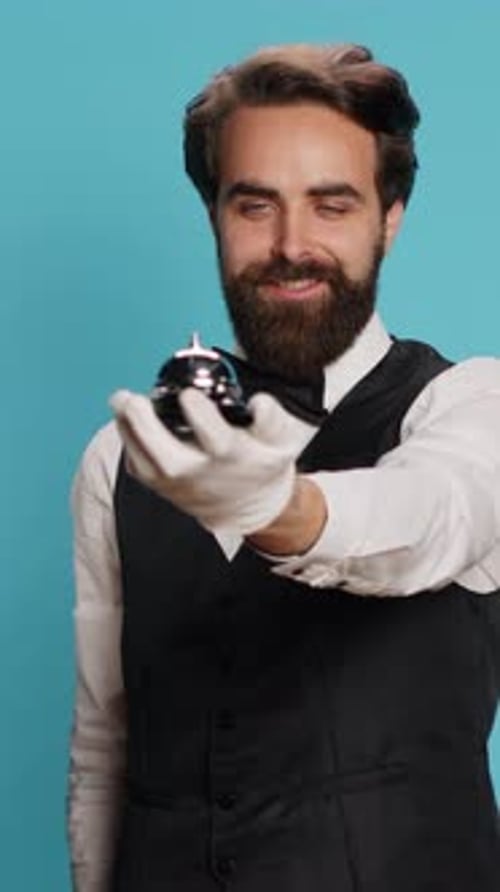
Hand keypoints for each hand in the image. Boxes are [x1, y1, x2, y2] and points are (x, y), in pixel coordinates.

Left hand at [109, 387, 296, 536]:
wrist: (247, 503)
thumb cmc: (260, 463)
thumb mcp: (282, 440)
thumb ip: (273, 419)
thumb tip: (259, 402)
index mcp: (234, 457)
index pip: (216, 440)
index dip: (202, 416)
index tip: (190, 394)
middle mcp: (201, 473)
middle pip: (169, 458)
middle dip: (147, 428)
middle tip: (135, 399)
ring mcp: (177, 483)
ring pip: (146, 464)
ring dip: (129, 432)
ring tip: (122, 400)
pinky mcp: (160, 485)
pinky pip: (138, 468)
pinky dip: (127, 442)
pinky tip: (124, 417)